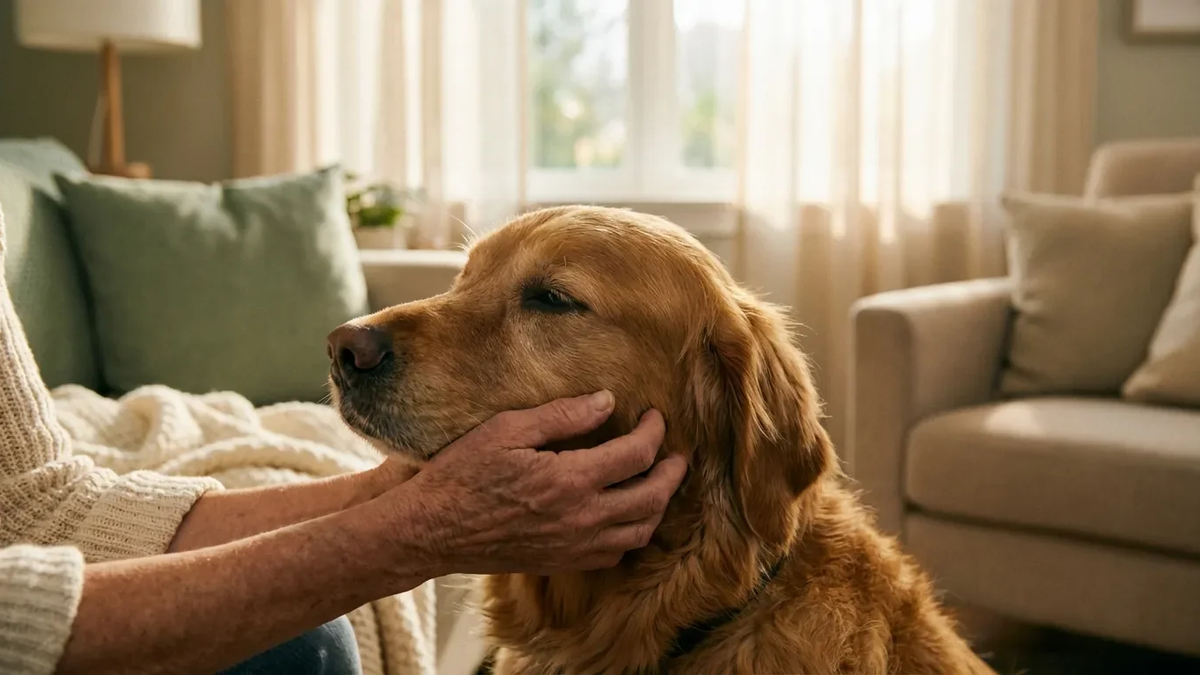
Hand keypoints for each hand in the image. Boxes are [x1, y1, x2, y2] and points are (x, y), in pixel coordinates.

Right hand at [396, 391, 686, 574]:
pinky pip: (614, 553)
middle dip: (673, 472)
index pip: (636, 455)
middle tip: (677, 453)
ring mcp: (574, 545)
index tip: (655, 416)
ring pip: (640, 530)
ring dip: (658, 505)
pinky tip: (625, 514)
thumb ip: (562, 416)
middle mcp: (581, 518)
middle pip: (652, 497)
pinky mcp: (562, 561)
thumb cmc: (462, 474)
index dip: (654, 431)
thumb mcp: (507, 428)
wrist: (432, 530)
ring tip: (659, 482)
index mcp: (570, 479)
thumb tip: (606, 402)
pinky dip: (632, 532)